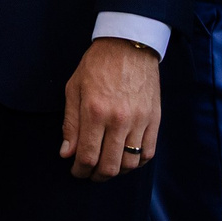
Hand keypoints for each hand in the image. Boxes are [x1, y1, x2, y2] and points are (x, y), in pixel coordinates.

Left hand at [61, 37, 160, 180]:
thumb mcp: (74, 88)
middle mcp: (119, 120)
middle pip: (109, 166)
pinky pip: (148, 152)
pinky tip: (127, 158)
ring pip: (130, 164)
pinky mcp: (154, 119)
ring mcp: (140, 121)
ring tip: (108, 166)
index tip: (76, 171)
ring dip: (117, 172)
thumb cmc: (97, 64)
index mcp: (95, 111)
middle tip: (90, 174)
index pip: (87, 156)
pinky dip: (137, 162)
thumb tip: (67, 153)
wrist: (129, 45)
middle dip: (96, 176)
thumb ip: (70, 123)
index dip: (80, 171)